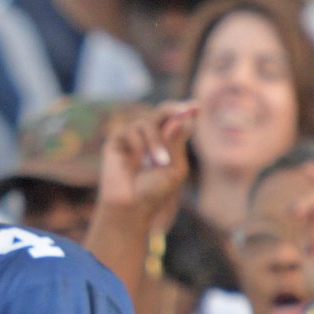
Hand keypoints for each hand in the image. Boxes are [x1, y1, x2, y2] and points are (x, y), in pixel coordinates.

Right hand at [95, 101, 192, 225]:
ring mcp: (132, 137)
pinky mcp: (116, 141)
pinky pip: (131, 130)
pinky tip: (139, 162)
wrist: (132, 207)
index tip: (197, 106)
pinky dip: (140, 145)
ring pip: (147, 122)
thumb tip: (182, 117)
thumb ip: (177, 142)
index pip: (177, 119)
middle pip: (162, 112)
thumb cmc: (155, 191)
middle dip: (174, 110)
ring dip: (156, 141)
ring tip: (159, 163)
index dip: (185, 110)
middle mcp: (149, 136)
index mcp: (167, 142)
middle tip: (185, 111)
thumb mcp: (175, 167)